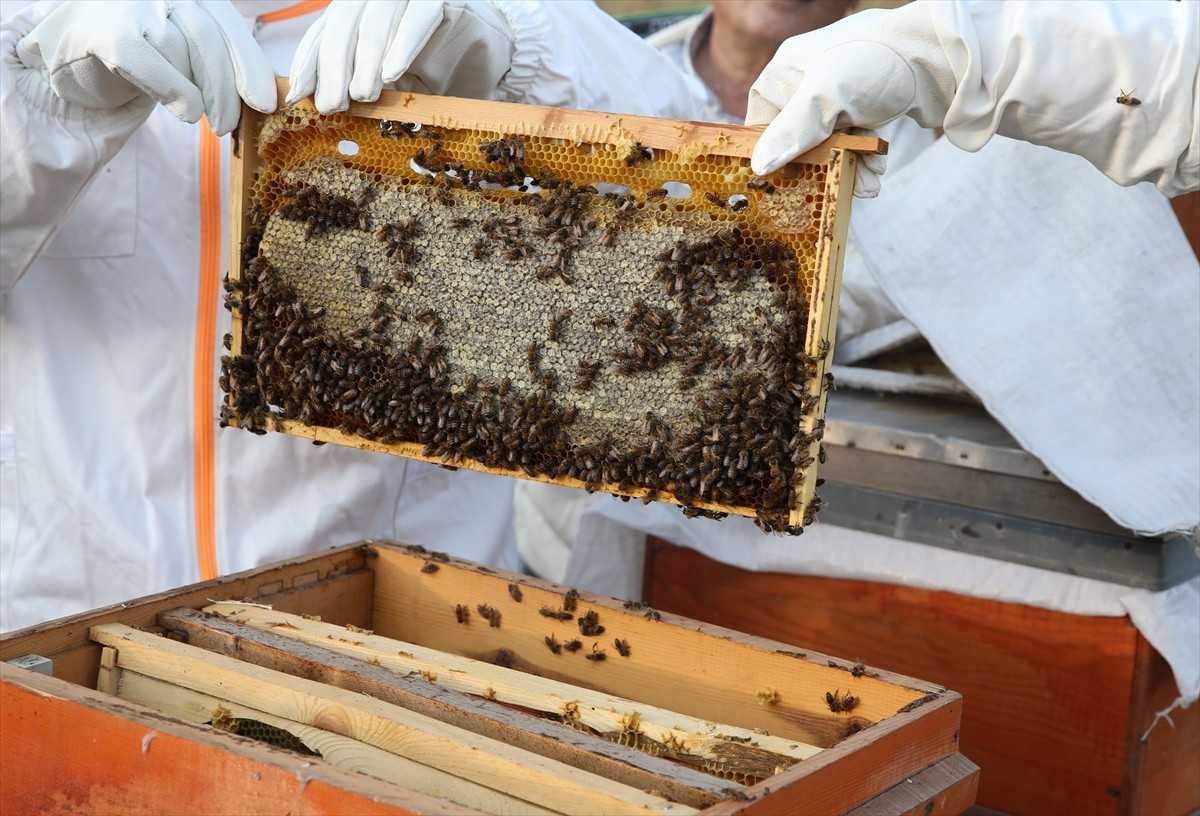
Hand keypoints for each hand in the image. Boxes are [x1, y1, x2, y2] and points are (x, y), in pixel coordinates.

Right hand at [14, 0, 276, 134]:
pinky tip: (186, 111)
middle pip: (208, 40)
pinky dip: (174, 90)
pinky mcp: (108, 33)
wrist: (69, 48)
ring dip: (197, 92)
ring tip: (200, 116)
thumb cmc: (139, 51)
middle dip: (226, 89)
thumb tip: (257, 95)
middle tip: (229, 124)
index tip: (265, 102)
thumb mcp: (182, 47)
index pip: (227, 24)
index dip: (250, 64)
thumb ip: (214, 59)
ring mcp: (132, 7)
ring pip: (180, 52)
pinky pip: (151, 63)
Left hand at [287, 0, 514, 113]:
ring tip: (362, 96)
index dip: (311, 62)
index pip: (326, 32)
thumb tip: (323, 105)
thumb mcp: (399, 85)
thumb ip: (366, 85)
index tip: (300, 95)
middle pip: (344, 23)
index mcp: (362, 14)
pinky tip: (393, 74)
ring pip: (376, 18)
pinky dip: (403, 44)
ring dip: (366, 60)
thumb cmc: (445, 70)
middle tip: (332, 106)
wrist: (499, 53)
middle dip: (334, 68)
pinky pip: (419, 15)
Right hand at [745, 4, 952, 194]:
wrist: (943, 54)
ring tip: (866, 181)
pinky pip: (855, 140)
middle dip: (820, 167)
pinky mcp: (868, 105)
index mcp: (787, 72)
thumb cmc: (876, 64)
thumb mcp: (825, 97)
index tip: (784, 180)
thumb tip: (758, 165)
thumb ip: (790, 132)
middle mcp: (810, 81)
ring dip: (847, 167)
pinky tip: (878, 167)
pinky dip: (864, 157)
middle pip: (800, 138)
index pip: (762, 122)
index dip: (772, 153)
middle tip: (834, 186)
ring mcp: (841, 94)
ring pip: (831, 144)